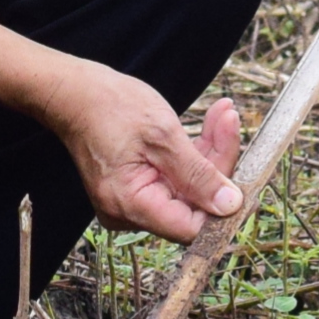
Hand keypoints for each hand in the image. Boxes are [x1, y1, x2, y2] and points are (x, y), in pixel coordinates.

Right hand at [39, 61, 246, 240]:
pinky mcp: (136, 189)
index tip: (243, 169)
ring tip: (221, 114)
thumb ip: (198, 174)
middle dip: (217, 163)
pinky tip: (208, 124)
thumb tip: (230, 207)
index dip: (221, 202)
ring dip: (208, 153)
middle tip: (229, 121)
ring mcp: (131, 202)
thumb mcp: (162, 135)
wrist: (74, 93)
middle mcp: (128, 213)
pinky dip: (192, 154)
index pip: (191, 226)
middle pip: (192, 205)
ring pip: (187, 189)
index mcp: (131, 205)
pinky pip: (174, 179)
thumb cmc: (109, 107)